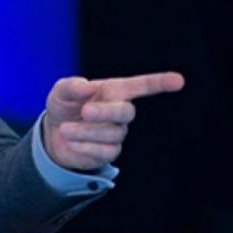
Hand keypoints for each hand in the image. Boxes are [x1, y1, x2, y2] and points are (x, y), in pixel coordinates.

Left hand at [43, 71, 184, 170]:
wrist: (54, 134)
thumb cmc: (64, 106)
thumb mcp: (61, 92)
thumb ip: (72, 86)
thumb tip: (87, 86)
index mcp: (112, 91)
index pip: (139, 86)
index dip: (159, 83)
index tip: (178, 80)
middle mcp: (119, 112)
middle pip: (126, 112)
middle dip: (106, 111)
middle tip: (85, 111)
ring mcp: (117, 133)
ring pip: (111, 134)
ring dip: (85, 131)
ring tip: (65, 129)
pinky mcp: (109, 153)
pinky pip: (102, 151)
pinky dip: (83, 146)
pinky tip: (70, 142)